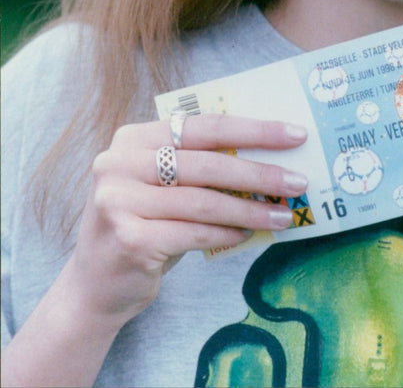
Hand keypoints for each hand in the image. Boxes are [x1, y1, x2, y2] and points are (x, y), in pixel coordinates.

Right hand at [65, 114, 307, 327]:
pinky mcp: (127, 239)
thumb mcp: (164, 185)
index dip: (253, 128)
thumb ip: (201, 165)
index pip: (203, 125)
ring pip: (203, 200)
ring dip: (251, 209)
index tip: (294, 134)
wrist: (95, 286)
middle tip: (298, 180)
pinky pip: (192, 233)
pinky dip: (226, 233)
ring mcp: (118, 201)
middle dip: (259, 171)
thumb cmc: (146, 224)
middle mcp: (119, 163)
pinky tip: (248, 234)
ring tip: (284, 215)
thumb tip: (270, 155)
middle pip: (206, 162)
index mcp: (133, 138)